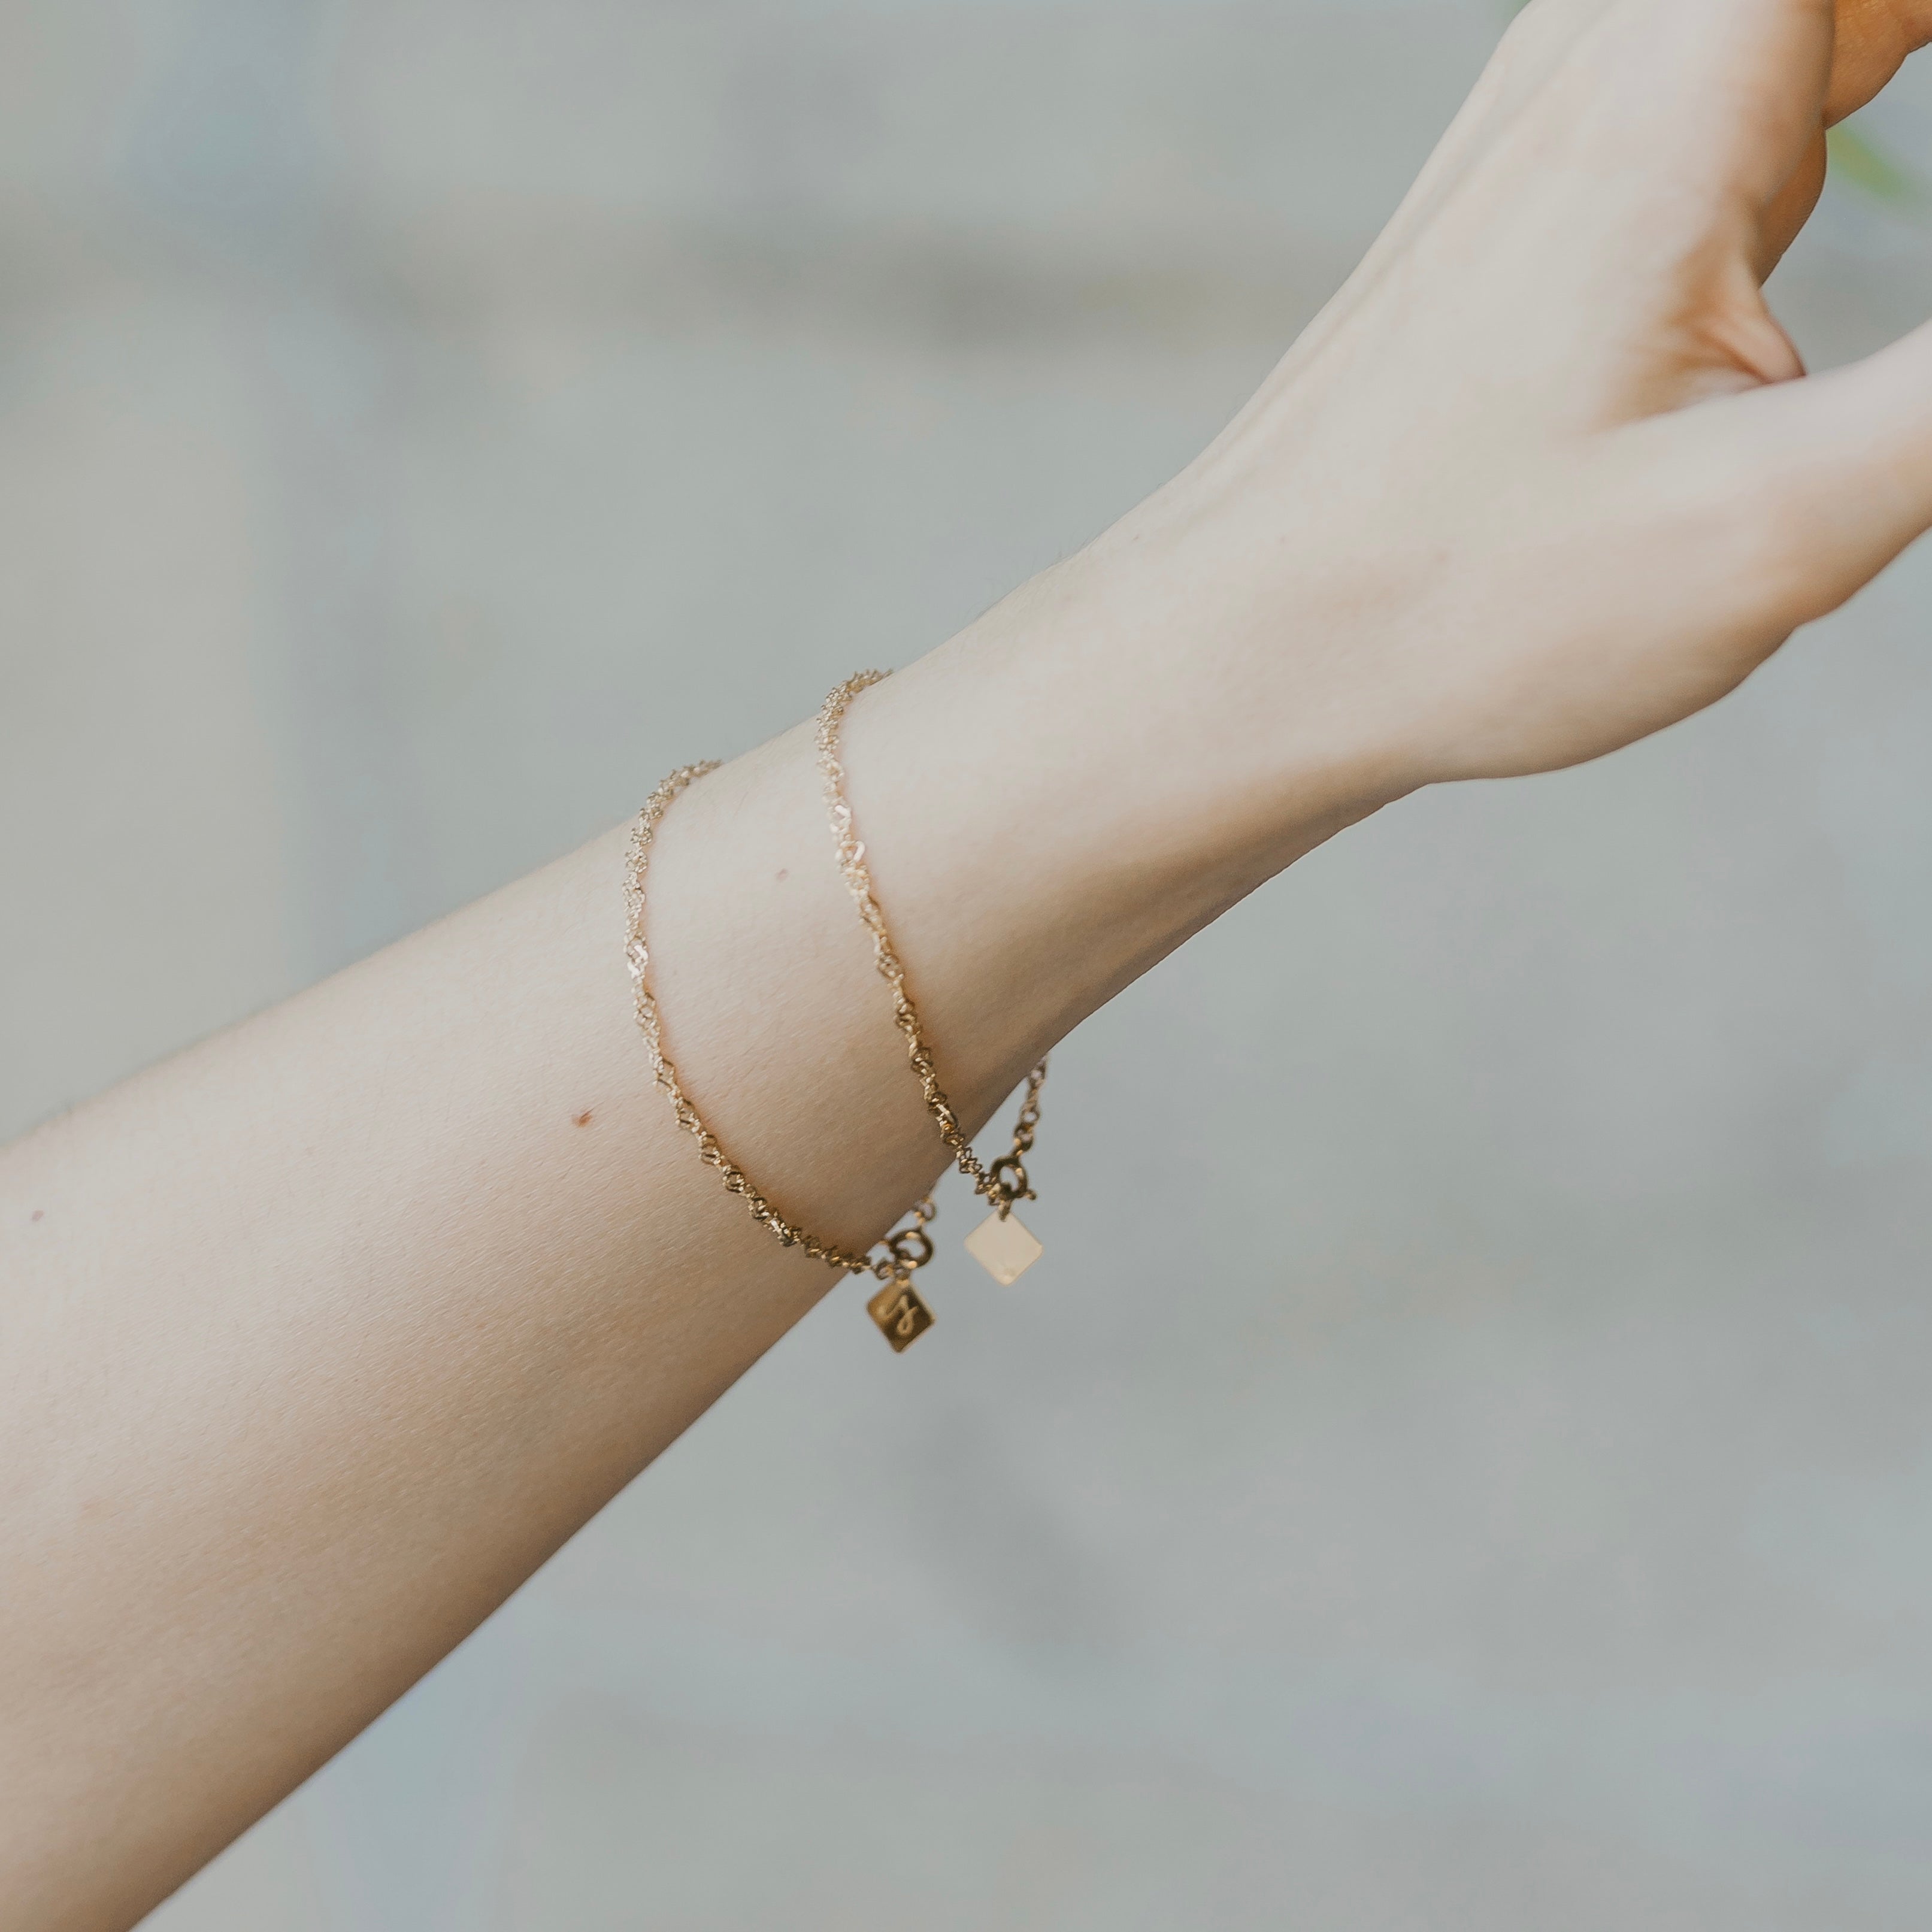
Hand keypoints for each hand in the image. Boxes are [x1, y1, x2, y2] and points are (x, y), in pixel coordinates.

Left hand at [1098, 0, 1931, 796]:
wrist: (1250, 650)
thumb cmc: (1461, 602)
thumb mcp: (1780, 518)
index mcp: (1685, 65)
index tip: (1905, 244)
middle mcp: (1621, 37)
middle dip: (1919, 65)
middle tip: (1860, 366)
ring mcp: (1582, 104)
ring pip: (1831, 17)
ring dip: (1899, 77)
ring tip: (1797, 383)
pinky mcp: (1567, 187)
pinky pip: (1775, 72)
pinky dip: (1868, 101)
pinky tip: (1850, 212)